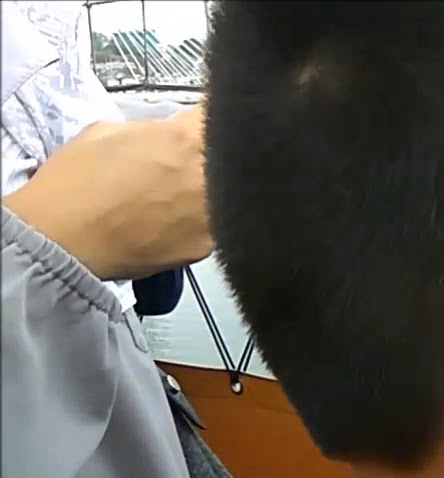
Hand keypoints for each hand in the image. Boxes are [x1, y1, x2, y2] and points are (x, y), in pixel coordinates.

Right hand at [2, 106, 211, 279]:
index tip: (211, 124)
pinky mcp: (208, 247)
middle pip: (235, 157)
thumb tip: (173, 134)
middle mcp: (209, 173)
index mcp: (188, 136)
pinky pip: (216, 228)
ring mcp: (213, 213)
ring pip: (231, 194)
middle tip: (193, 164)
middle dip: (219, 156)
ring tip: (180, 197)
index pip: (223, 115)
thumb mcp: (109, 131)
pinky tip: (175, 223)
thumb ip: (155, 129)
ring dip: (215, 191)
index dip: (215, 120)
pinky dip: (201, 223)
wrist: (59, 240)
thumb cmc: (75, 181)